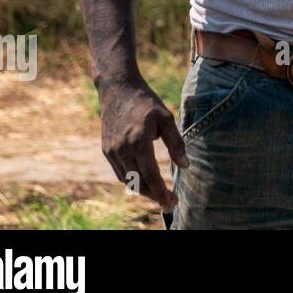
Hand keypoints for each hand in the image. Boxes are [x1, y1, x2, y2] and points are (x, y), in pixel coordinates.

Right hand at [97, 75, 187, 210]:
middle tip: (169, 203)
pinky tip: (143, 181)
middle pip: (138, 182)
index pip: (150, 174)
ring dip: (142, 190)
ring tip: (158, 194)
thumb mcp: (166, 117)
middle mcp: (122, 149)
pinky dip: (131, 180)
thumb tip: (185, 165)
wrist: (117, 89)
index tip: (172, 203)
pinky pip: (119, 172)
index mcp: (139, 141)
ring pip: (127, 180)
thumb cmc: (146, 102)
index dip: (161, 192)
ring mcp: (112, 150)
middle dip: (154, 196)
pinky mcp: (106, 149)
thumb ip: (176, 143)